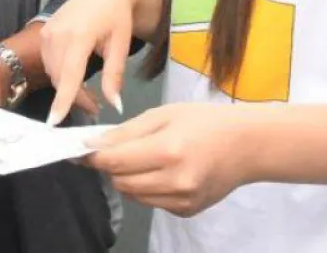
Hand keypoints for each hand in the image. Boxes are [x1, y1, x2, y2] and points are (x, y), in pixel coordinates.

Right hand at [40, 0, 144, 124]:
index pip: (69, 74)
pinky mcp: (44, 33)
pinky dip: (62, 75)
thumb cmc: (117, 17)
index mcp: (79, 35)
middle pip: (60, 78)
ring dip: (68, 88)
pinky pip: (50, 63)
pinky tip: (76, 78)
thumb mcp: (120, 46)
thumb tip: (116, 106)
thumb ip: (115, 76)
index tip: (55, 122)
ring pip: (54, 73)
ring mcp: (48, 32)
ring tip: (90, 96)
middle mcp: (58, 34)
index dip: (63, 99)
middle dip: (75, 98)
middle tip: (96, 109)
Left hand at [83, 103, 256, 216]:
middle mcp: (175, 181)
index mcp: (168, 150)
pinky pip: (151, 202)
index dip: (93, 156)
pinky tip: (158, 172)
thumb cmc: (206, 122)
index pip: (115, 161)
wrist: (247, 146)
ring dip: (125, 179)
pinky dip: (145, 188)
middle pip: (120, 181)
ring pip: (133, 195)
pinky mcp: (186, 211)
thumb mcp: (165, 114)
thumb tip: (94, 143)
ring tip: (137, 159)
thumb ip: (128, 131)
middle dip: (108, 167)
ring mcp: (182, 200)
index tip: (79, 149)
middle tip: (110, 151)